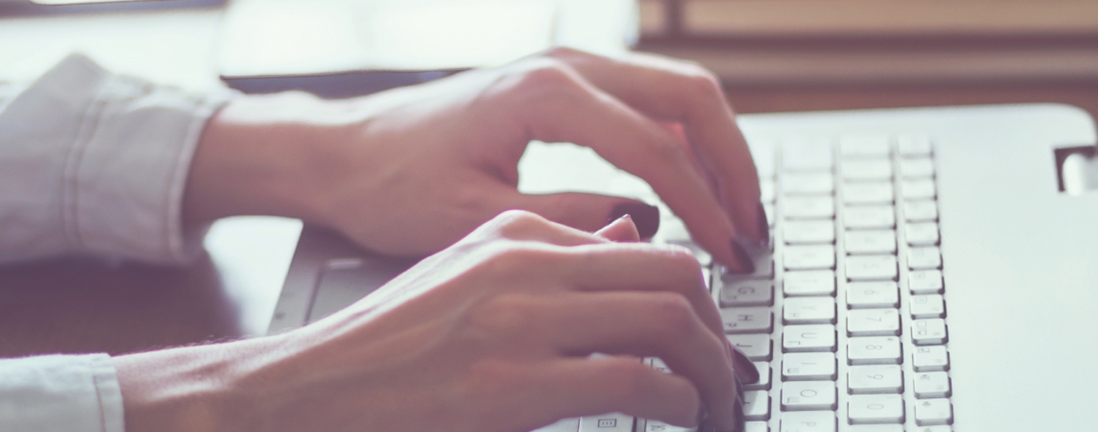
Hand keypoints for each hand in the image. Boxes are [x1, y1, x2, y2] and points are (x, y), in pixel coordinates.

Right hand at [112, 211, 750, 431]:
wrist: (305, 392)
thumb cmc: (384, 350)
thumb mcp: (466, 278)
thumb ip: (549, 261)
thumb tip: (628, 241)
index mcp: (514, 234)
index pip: (647, 247)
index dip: (700, 299)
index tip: (713, 342)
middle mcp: (525, 265)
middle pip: (674, 276)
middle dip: (719, 334)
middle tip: (730, 381)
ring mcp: (520, 324)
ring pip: (668, 323)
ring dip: (712, 374)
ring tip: (717, 410)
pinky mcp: (514, 388)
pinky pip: (637, 382)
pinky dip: (679, 404)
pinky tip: (680, 421)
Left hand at [183, 48, 768, 269]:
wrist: (345, 152)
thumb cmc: (391, 187)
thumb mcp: (475, 221)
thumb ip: (566, 223)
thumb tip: (644, 230)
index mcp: (544, 95)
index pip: (656, 147)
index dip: (703, 207)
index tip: (728, 256)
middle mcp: (565, 66)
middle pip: (691, 99)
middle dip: (734, 169)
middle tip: (753, 235)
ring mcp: (569, 67)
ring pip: (681, 93)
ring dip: (719, 153)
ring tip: (738, 220)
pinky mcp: (567, 84)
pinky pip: (652, 101)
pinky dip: (688, 143)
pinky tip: (697, 196)